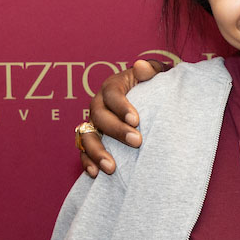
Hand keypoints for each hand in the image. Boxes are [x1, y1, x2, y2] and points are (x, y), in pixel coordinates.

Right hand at [79, 59, 167, 175]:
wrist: (148, 101)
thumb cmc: (153, 87)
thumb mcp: (156, 75)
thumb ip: (151, 70)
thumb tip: (141, 66)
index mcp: (112, 87)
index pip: (113, 94)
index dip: (122, 106)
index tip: (137, 120)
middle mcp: (98, 104)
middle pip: (100, 116)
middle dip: (116, 130)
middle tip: (137, 141)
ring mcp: (92, 123)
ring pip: (86, 136)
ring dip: (97, 151)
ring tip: (112, 167)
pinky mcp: (91, 140)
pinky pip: (83, 152)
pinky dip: (87, 162)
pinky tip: (96, 173)